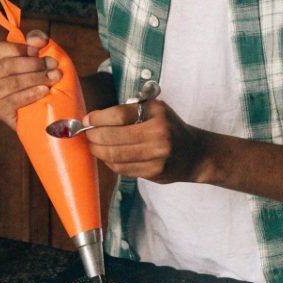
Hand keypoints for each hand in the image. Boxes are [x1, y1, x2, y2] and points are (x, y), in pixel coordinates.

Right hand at [0, 30, 58, 130]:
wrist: (56, 110)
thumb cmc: (48, 79)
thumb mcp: (46, 56)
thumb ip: (40, 42)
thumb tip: (35, 39)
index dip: (19, 48)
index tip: (39, 50)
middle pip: (7, 66)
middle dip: (33, 64)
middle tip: (54, 66)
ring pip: (10, 83)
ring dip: (35, 79)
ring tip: (52, 79)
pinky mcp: (0, 111)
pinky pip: (11, 101)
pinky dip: (30, 94)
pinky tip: (44, 91)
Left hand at [83, 100, 208, 183]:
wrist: (195, 153)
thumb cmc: (170, 127)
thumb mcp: (156, 110)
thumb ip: (130, 111)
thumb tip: (94, 119)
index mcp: (157, 114)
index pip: (119, 115)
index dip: (98, 118)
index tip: (87, 119)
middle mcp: (159, 135)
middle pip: (114, 137)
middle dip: (94, 136)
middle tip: (86, 134)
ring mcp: (157, 156)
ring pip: (116, 156)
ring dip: (98, 151)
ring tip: (93, 145)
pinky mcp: (154, 172)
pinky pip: (123, 168)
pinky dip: (110, 162)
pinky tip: (107, 155)